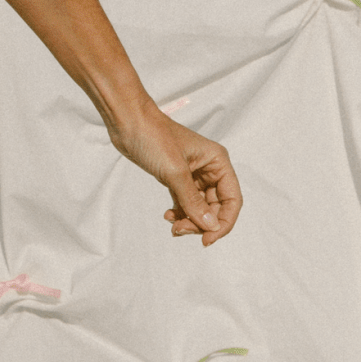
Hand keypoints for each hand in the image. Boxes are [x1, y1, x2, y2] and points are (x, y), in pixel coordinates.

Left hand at [110, 108, 241, 245]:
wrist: (128, 122)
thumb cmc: (153, 137)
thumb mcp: (175, 172)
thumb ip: (193, 202)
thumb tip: (210, 226)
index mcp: (218, 161)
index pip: (232, 199)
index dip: (223, 223)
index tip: (206, 239)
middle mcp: (210, 168)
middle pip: (216, 207)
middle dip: (202, 223)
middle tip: (181, 230)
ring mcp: (193, 174)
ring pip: (200, 207)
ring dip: (190, 220)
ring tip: (173, 225)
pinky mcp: (177, 177)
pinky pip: (186, 202)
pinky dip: (180, 213)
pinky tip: (168, 216)